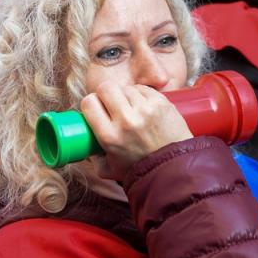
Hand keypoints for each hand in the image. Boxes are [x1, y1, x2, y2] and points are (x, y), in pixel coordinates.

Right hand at [79, 84, 193, 180]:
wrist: (174, 169)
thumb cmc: (140, 170)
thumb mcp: (108, 169)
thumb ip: (93, 157)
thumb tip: (82, 143)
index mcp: (110, 136)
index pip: (89, 102)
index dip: (91, 103)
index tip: (96, 108)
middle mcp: (126, 121)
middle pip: (106, 88)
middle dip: (106, 94)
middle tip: (111, 104)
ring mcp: (146, 110)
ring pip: (126, 88)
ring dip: (125, 95)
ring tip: (130, 108)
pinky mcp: (162, 103)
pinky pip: (143, 89)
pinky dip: (140, 95)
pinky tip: (142, 106)